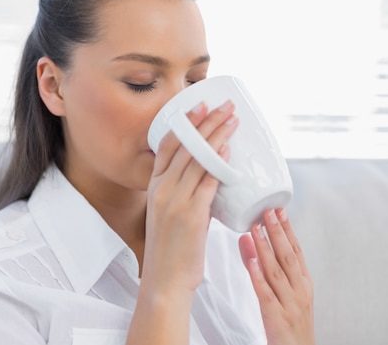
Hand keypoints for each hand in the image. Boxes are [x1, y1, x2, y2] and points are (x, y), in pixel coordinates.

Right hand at [142, 100, 237, 294]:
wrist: (165, 281)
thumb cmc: (171, 249)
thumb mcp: (170, 214)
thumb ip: (186, 193)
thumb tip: (212, 177)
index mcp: (154, 188)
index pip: (167, 146)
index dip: (184, 123)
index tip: (199, 106)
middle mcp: (162, 190)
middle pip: (186, 146)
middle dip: (206, 122)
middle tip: (224, 106)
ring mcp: (175, 201)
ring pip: (197, 159)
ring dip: (217, 135)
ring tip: (232, 119)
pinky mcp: (190, 215)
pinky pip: (206, 182)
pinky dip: (218, 163)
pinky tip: (228, 149)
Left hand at [238, 208, 314, 344]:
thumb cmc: (290, 321)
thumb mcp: (282, 291)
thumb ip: (262, 264)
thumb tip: (247, 239)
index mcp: (303, 282)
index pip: (296, 250)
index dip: (287, 229)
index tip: (279, 210)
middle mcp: (299, 290)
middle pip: (288, 256)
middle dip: (278, 232)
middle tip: (268, 212)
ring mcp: (290, 304)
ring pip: (277, 272)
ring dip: (266, 249)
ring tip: (256, 229)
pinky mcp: (277, 318)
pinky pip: (266, 294)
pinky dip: (259, 277)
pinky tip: (252, 262)